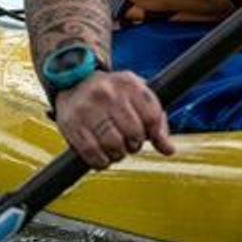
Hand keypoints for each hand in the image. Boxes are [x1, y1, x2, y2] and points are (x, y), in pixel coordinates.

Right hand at [52, 69, 175, 168]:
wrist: (74, 80)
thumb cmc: (112, 93)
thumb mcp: (137, 95)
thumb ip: (156, 120)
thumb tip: (169, 150)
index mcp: (129, 84)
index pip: (153, 116)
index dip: (154, 133)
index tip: (147, 136)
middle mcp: (109, 93)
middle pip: (134, 133)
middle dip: (134, 144)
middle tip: (128, 142)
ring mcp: (89, 108)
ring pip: (114, 145)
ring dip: (118, 154)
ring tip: (115, 148)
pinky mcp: (72, 124)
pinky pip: (92, 153)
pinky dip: (101, 161)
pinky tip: (102, 155)